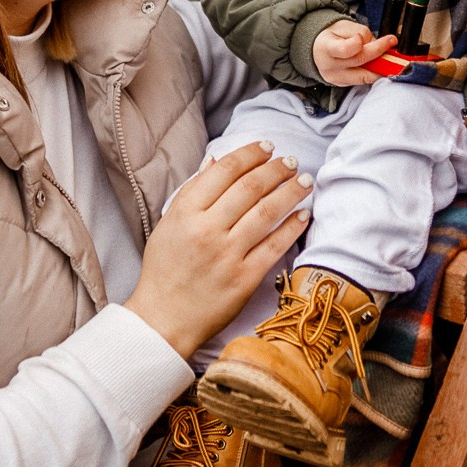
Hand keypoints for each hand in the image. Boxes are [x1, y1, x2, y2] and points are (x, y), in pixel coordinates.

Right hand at [126, 142, 313, 360]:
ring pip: (266, 213)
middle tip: (290, 160)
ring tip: (304, 180)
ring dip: (290, 192)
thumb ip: (191, 191)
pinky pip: (274, 246)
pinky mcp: (244, 279)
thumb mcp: (168, 224)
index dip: (250, 154)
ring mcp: (227, 255)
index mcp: (186, 213)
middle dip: (275, 169)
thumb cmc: (164, 270)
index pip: (225, 171)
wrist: (163, 320)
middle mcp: (207, 230)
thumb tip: (215, 160)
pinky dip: (292, 227)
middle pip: (250, 188)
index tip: (267, 147)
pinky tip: (303, 214)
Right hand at [312, 19, 397, 86]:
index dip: (362, 42)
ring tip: (386, 54)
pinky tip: (375, 63)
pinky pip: (363, 81)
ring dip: (379, 66)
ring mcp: (336, 79)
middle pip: (360, 61)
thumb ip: (362, 33)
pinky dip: (372, 72)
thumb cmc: (331, 35)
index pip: (347, 49)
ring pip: (365, 76)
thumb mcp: (344, 26)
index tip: (378, 36)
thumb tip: (379, 45)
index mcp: (326, 48)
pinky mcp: (342, 85)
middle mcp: (329, 66)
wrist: (316, 49)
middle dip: (379, 51)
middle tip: (391, 41)